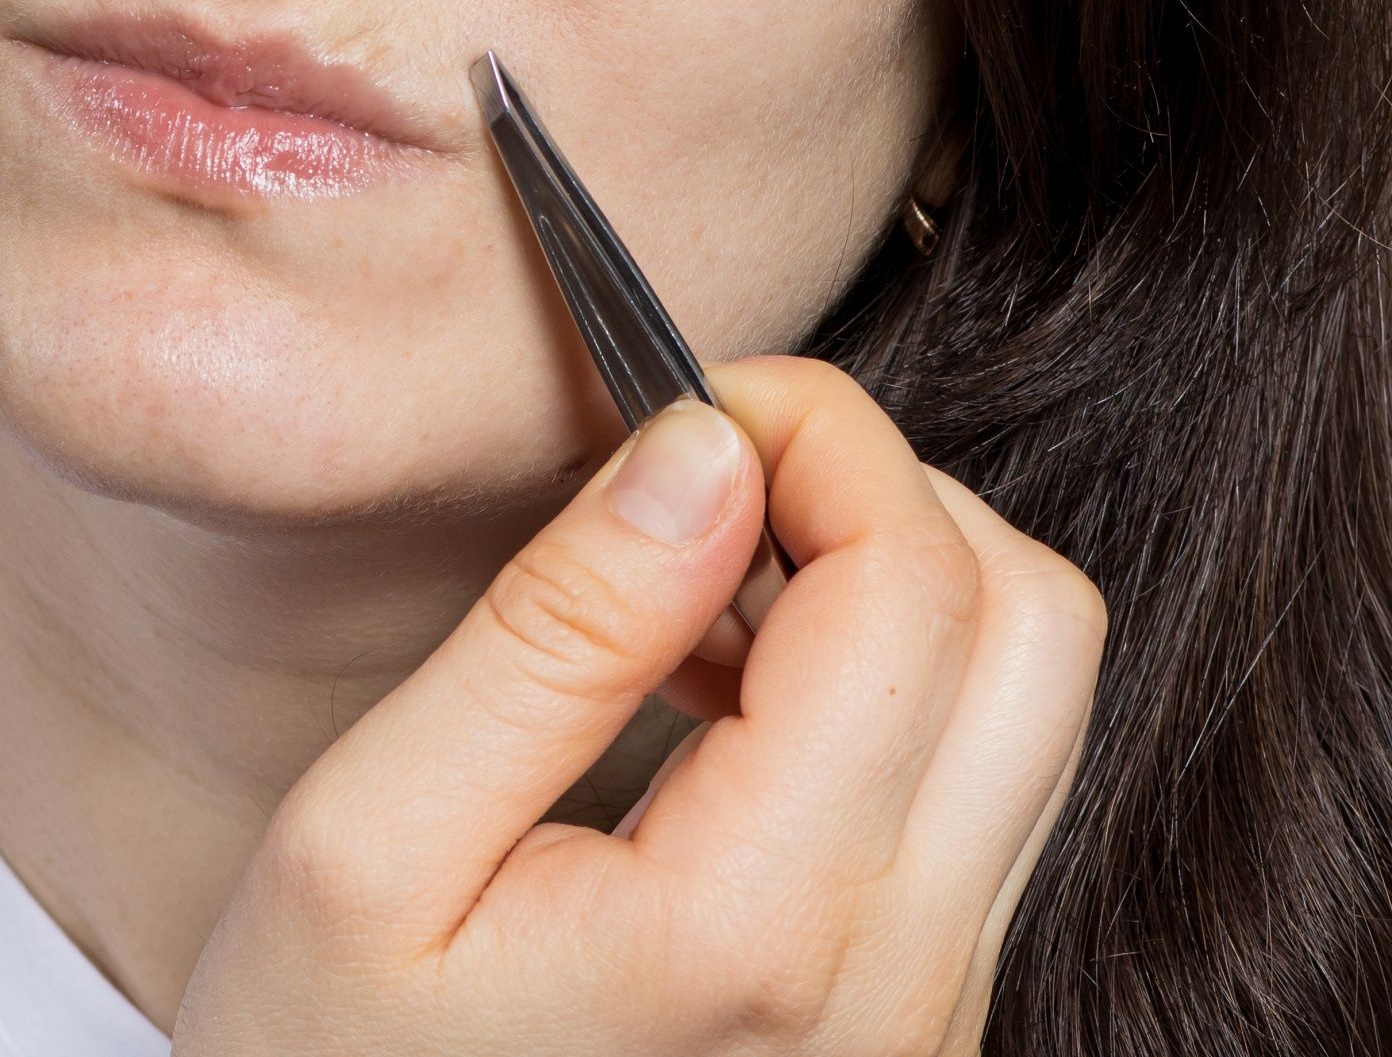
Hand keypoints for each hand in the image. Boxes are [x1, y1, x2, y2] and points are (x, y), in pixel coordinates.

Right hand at [171, 356, 1106, 1055]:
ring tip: (705, 594)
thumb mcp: (368, 843)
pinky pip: (984, 786)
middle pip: (1030, 626)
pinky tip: (734, 694)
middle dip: (885, 489)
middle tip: (715, 482)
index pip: (913, 583)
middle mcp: (899, 981)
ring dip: (893, 581)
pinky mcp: (915, 1019)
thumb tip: (702, 454)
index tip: (697, 404)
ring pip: (1031, 701)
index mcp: (760, 925)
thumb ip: (551, 638)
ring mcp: (927, 1013)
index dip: (822, 433)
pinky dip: (893, 682)